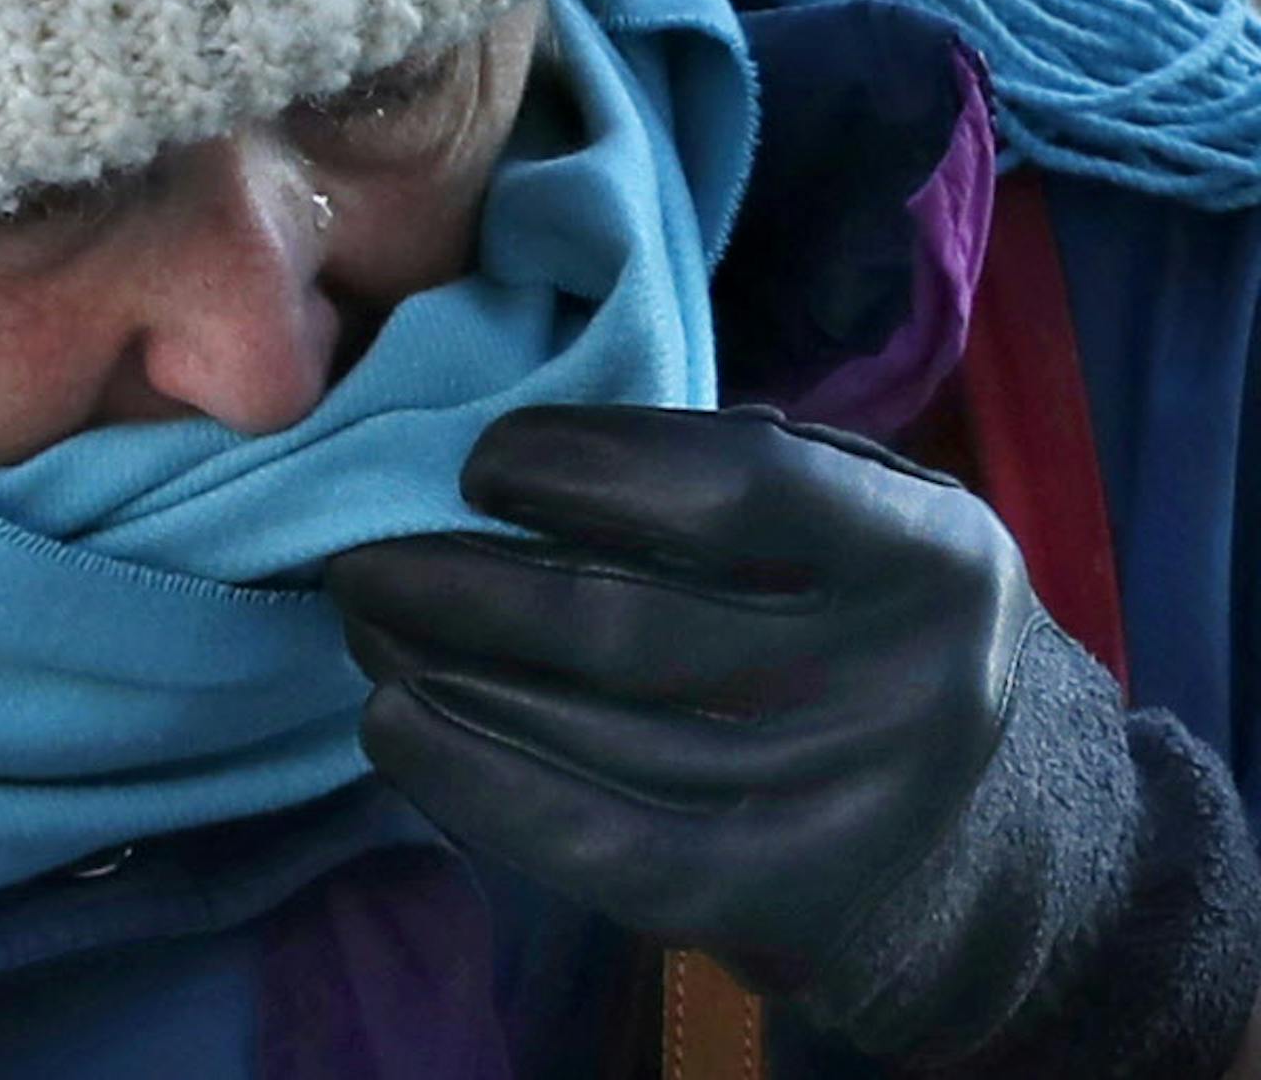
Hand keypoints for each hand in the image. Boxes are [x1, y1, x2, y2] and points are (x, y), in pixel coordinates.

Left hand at [328, 404, 1260, 1068]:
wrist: (1004, 838)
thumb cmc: (882, 630)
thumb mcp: (869, 523)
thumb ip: (740, 476)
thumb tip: (520, 458)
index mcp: (931, 551)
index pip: (736, 485)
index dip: (585, 466)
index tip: (482, 461)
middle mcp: (903, 683)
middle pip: (630, 624)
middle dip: (460, 584)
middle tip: (360, 555)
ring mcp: (841, 808)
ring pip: (594, 737)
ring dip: (443, 676)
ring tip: (364, 628)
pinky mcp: (779, 905)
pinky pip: (599, 851)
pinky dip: (477, 787)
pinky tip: (398, 729)